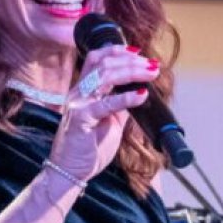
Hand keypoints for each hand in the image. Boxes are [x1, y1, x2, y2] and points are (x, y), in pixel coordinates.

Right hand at [44, 44, 159, 183]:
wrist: (69, 172)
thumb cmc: (88, 148)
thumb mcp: (110, 121)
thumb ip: (120, 106)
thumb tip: (139, 92)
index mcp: (83, 90)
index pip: (96, 58)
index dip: (117, 50)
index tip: (139, 52)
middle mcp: (78, 93)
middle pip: (103, 63)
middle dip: (130, 61)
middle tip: (152, 65)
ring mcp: (78, 104)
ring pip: (104, 76)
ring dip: (131, 72)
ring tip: (150, 73)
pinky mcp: (80, 119)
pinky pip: (105, 104)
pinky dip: (125, 98)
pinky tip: (141, 96)